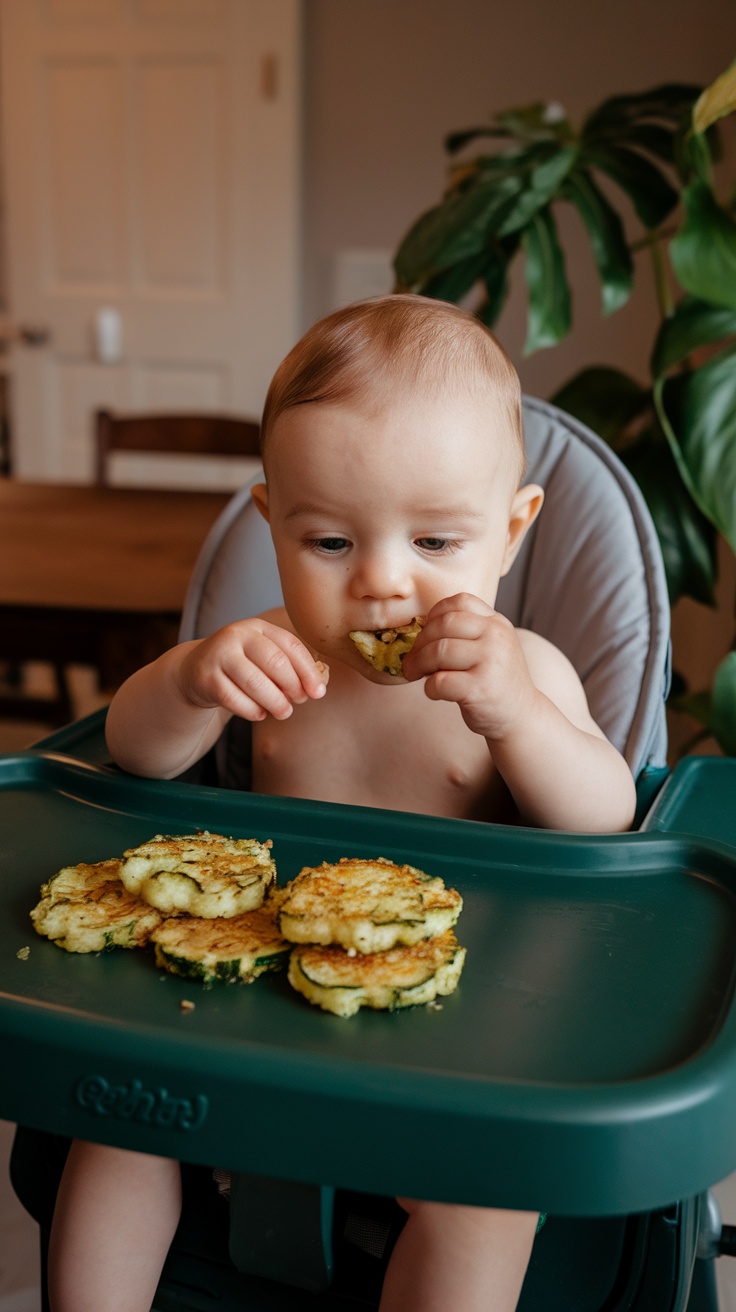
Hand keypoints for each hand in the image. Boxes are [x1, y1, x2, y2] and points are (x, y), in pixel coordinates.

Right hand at [176, 619, 327, 722]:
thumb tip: (319, 687)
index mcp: (258, 627)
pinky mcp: (205, 677)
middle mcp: (237, 635)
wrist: (195, 671)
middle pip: (275, 662)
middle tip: (298, 702)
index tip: (319, 692)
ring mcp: (219, 655)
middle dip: (293, 687)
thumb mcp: (264, 659)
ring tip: (283, 712)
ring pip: (256, 682)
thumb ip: (291, 668)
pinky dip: (252, 710)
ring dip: (275, 702)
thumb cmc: (242, 667)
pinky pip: (234, 699)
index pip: (291, 646)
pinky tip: (259, 714)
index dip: (308, 671)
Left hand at [402, 593, 537, 740]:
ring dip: (418, 664)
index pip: (460, 602)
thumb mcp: (491, 647)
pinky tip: (435, 693)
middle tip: (411, 659)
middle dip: (419, 642)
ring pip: (438, 651)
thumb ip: (465, 633)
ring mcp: (490, 662)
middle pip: (443, 624)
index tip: (425, 633)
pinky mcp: (480, 689)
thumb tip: (418, 632)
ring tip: (415, 674)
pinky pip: (440, 681)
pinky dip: (429, 688)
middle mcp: (497, 637)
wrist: (521, 716)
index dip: (434, 614)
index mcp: (497, 623)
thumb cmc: (496, 681)